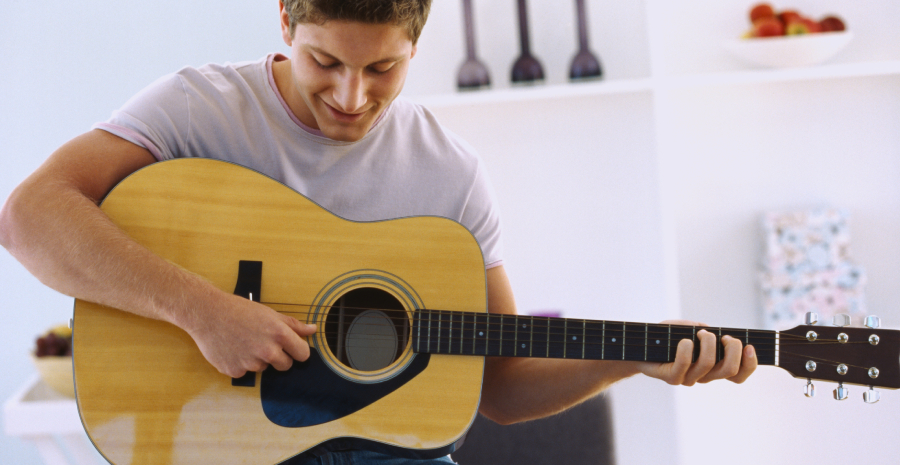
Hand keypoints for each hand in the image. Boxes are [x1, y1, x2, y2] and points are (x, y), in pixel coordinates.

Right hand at [184, 293, 316, 377]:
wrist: (207, 314)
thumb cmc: (239, 310)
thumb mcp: (269, 313)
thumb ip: (293, 325)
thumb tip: (313, 330)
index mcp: (279, 334)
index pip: (303, 354)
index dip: (298, 351)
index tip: (292, 348)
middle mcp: (267, 351)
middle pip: (286, 366)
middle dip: (279, 357)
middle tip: (263, 343)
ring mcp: (251, 363)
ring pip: (263, 368)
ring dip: (257, 359)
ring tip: (244, 341)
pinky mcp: (235, 371)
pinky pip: (245, 372)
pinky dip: (240, 364)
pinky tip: (233, 349)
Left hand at [636, 320, 756, 385]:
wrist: (638, 348)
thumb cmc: (665, 337)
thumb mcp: (688, 328)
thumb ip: (703, 328)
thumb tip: (713, 331)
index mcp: (713, 367)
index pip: (739, 375)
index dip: (750, 364)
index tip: (750, 346)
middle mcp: (703, 376)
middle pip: (730, 370)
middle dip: (733, 349)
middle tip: (722, 336)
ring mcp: (688, 378)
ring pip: (709, 365)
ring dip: (709, 343)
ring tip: (700, 333)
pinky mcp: (671, 377)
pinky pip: (684, 365)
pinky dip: (687, 349)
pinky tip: (684, 340)